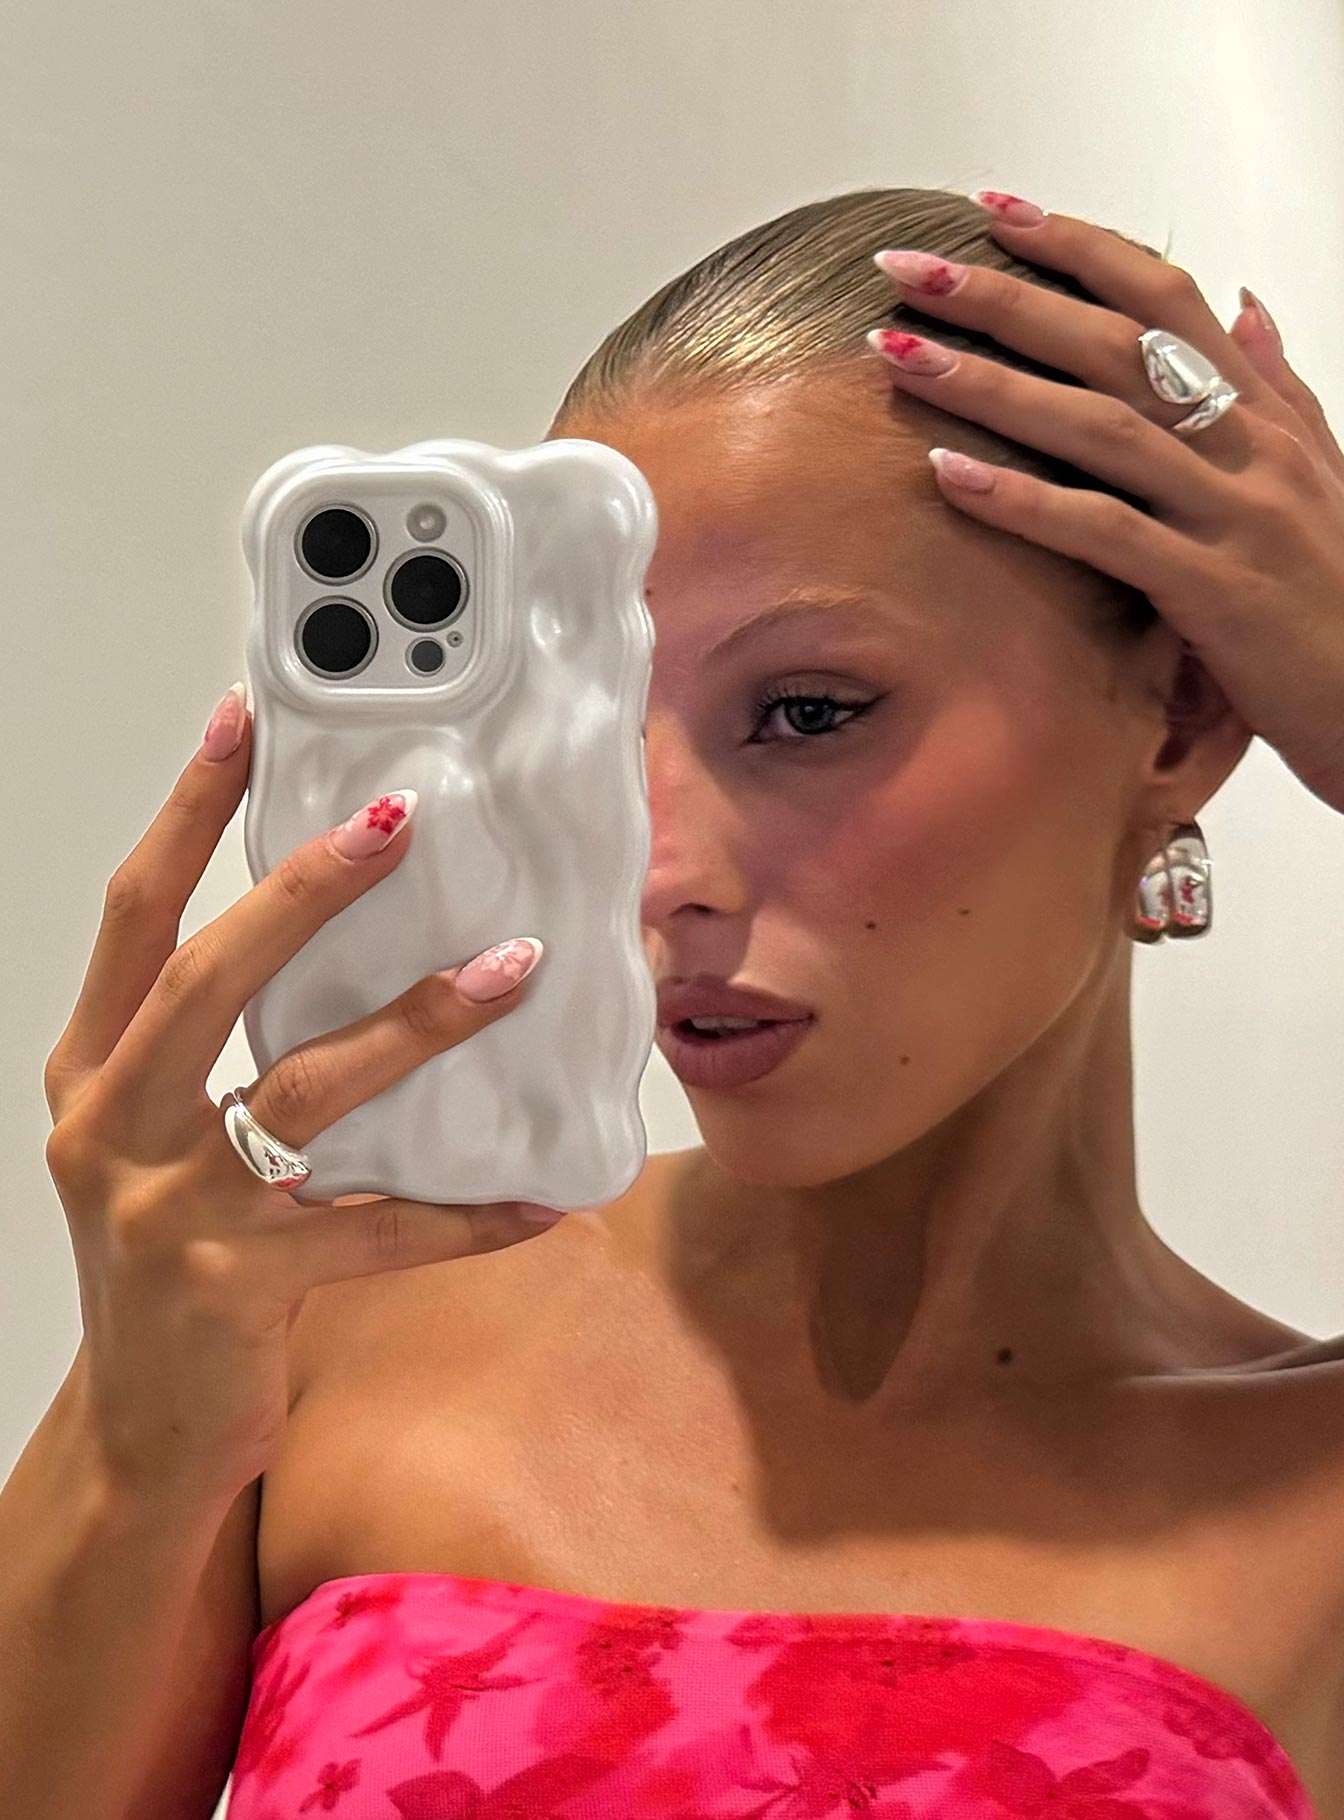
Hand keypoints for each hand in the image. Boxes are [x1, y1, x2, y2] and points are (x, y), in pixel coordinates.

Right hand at [42, 697, 557, 1506]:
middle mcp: (112, 1127)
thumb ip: (217, 1056)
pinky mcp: (239, 1287)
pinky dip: (470, 1216)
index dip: (184, 816)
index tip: (240, 723)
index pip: (136, 918)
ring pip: (309, 1087)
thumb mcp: (163, 1143)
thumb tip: (356, 952)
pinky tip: (546, 1197)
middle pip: (210, 975)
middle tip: (400, 819)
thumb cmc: (168, 1264)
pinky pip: (382, 1233)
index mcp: (93, 1072)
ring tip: (514, 969)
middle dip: (305, 888)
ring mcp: (170, 1211)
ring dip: (422, 1022)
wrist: (141, 1429)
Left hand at [868, 194, 1343, 815]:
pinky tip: (949, 475)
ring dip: (991, 387)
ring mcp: (1231, 514)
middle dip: (1004, 299)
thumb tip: (1245, 304)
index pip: (1164, 295)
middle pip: (1113, 344)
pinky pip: (1105, 532)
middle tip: (910, 270)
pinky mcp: (1212, 590)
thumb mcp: (1317, 469)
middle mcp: (1249, 446)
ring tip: (900, 358)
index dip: (1077, 246)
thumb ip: (1275, 385)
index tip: (993, 213)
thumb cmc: (1336, 589)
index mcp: (1263, 410)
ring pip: (1099, 426)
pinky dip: (1025, 501)